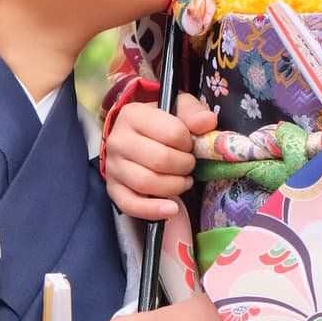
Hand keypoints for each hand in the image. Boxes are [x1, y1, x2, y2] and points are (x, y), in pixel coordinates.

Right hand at [105, 93, 216, 220]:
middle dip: (184, 166)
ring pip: (147, 183)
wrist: (134, 138)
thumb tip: (208, 122)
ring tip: (183, 181)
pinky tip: (172, 208)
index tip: (188, 145)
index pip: (172, 132)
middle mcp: (118, 140)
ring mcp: (113, 166)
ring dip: (175, 186)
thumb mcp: (177, 110)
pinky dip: (154, 210)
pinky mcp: (113, 189)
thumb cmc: (159, 124)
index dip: (188, 143)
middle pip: (160, 160)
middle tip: (189, 165)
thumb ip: (194, 113)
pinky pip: (131, 205)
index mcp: (133, 115)